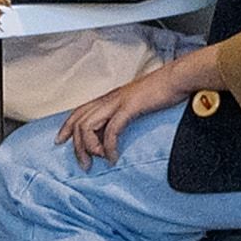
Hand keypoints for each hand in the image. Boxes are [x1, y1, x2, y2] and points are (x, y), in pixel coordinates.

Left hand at [59, 50, 202, 163]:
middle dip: (77, 146)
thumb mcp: (140, 101)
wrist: (179, 77)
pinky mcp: (129, 108)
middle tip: (84, 164)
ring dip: (90, 147)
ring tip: (99, 160)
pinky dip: (109, 147)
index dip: (66, 127)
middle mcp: (109, 99)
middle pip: (80, 122)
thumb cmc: (165, 89)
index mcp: (111, 97)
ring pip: (88, 126)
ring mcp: (117, 102)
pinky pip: (111, 131)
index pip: (79, 111)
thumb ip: (127, 112)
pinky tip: (114, 157)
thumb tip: (122, 126)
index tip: (60, 141)